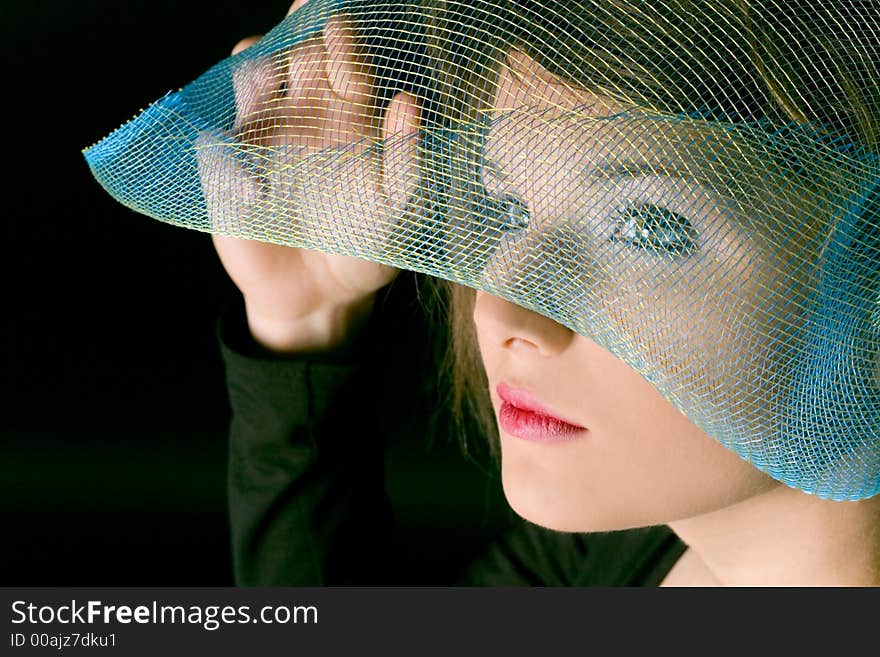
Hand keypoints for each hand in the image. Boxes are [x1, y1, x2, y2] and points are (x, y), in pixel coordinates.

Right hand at [198, 0, 420, 352]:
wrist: (318, 295)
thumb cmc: (364, 248)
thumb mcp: (396, 209)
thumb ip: (405, 159)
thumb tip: (407, 100)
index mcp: (350, 121)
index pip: (345, 64)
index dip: (342, 42)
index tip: (340, 29)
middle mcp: (306, 117)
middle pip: (296, 55)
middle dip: (297, 31)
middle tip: (302, 13)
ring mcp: (264, 137)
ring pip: (249, 79)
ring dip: (253, 64)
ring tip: (265, 69)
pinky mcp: (229, 169)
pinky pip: (215, 137)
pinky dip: (224, 138)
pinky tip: (247, 161)